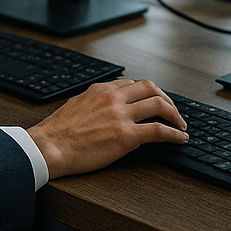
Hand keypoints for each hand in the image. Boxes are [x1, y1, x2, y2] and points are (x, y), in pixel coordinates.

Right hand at [27, 78, 188, 178]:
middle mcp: (114, 98)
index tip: (155, 102)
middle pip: (152, 88)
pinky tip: (180, 138)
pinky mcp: (126, 136)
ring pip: (159, 105)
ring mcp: (121, 116)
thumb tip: (104, 106)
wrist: (49, 146)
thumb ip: (94, 101)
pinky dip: (174, 134)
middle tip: (174, 111)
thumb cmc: (57, 131)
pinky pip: (158, 131)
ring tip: (181, 125)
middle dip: (167, 99)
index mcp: (102, 89)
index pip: (134, 84)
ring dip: (175, 114)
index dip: (149, 93)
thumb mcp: (76, 104)